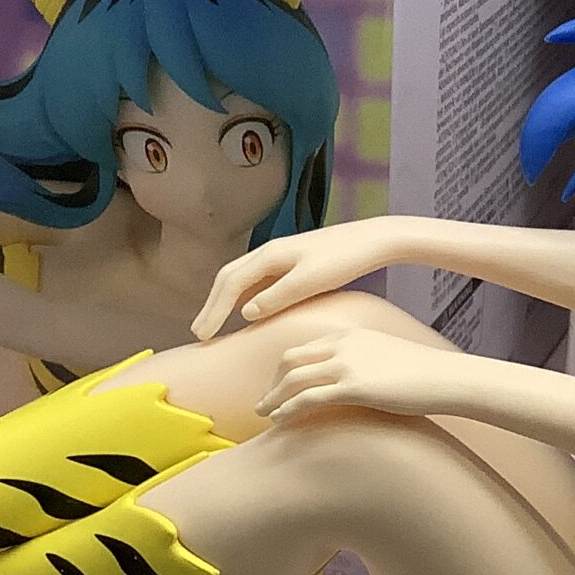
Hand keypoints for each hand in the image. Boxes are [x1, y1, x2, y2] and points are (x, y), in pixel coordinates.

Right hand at [195, 220, 410, 337]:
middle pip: (229, 277)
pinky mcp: (294, 262)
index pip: (230, 284)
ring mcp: (281, 256)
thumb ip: (276, 297)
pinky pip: (259, 280)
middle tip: (199, 333)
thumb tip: (244, 313)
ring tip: (215, 324)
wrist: (375, 239)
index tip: (202, 335)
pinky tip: (248, 312)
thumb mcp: (310, 281)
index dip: (213, 311)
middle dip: (211, 305)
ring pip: (242, 278)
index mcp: (270, 255)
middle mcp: (270, 252)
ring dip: (225, 300)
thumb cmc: (345, 259)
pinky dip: (245, 295)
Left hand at [257, 328, 466, 425]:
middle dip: (273, 381)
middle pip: (291, 359)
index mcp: (351, 335)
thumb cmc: (424, 373)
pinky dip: (288, 409)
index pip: (305, 347)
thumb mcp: (387, 356)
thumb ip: (364, 360)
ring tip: (264, 414)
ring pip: (293, 379)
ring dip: (274, 397)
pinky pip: (308, 398)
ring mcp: (346, 365)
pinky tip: (281, 421)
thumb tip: (355, 378)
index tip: (279, 384)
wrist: (446, 377)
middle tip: (266, 400)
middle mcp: (343, 345)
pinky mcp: (352, 387)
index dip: (286, 368)